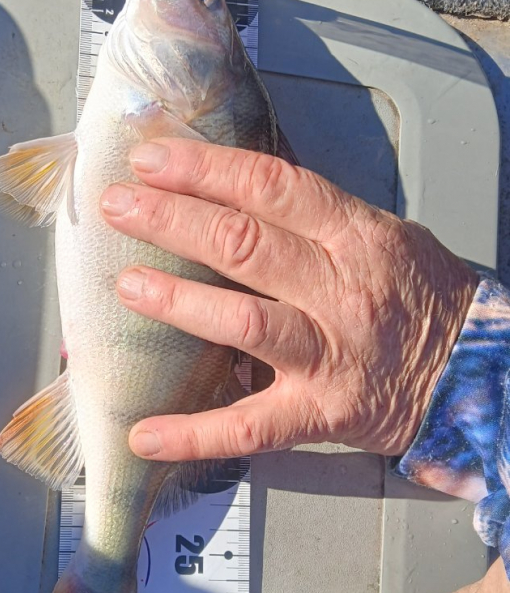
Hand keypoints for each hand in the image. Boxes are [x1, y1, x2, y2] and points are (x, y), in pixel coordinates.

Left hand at [99, 138, 477, 458]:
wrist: (475, 373)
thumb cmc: (421, 297)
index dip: (205, 169)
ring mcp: (329, 354)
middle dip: (171, 219)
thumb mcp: (380, 236)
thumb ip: (313, 218)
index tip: (152, 159)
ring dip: (177, 301)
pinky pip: (250, 426)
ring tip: (128, 285)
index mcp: (357, 235)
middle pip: (244, 243)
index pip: (272, 187)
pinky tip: (144, 433)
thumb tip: (232, 188)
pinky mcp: (320, 413)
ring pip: (242, 321)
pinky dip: (193, 432)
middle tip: (118, 205)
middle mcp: (342, 290)